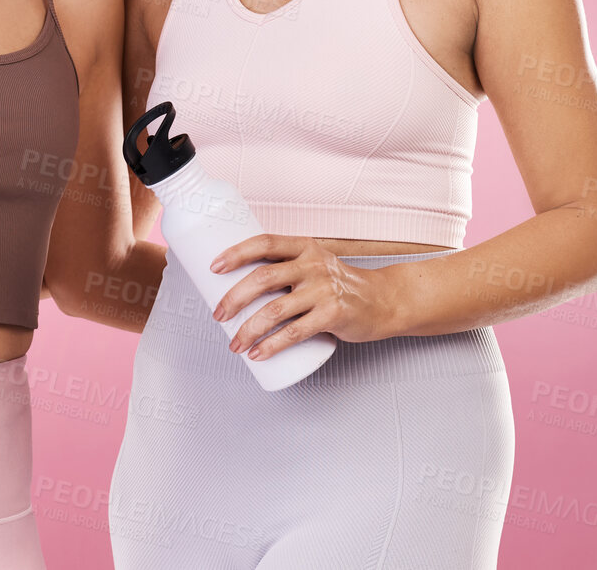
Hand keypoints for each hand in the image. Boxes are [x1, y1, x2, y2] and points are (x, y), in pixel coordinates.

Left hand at [208, 234, 402, 357]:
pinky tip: (257, 354)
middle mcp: (313, 265)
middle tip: (218, 316)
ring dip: (249, 330)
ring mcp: (324, 290)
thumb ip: (284, 268)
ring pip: (275, 310)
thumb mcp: (314, 265)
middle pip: (263, 278)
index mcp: (304, 247)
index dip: (236, 253)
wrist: (383, 300)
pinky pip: (295, 333)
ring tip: (235, 344)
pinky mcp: (333, 315)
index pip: (264, 243)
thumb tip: (237, 284)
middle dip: (234, 298)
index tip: (213, 267)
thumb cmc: (338, 284)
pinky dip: (272, 345)